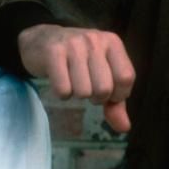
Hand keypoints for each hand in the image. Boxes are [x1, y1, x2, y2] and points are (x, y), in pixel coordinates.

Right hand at [17, 24, 134, 132]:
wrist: (42, 40)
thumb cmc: (78, 60)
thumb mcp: (102, 75)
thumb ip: (116, 102)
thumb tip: (124, 128)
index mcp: (112, 42)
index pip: (126, 78)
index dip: (117, 94)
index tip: (106, 91)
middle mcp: (94, 40)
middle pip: (104, 88)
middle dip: (95, 97)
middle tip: (86, 85)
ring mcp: (73, 44)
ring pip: (83, 92)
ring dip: (77, 94)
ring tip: (72, 80)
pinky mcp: (53, 52)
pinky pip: (63, 90)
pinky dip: (62, 93)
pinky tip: (60, 80)